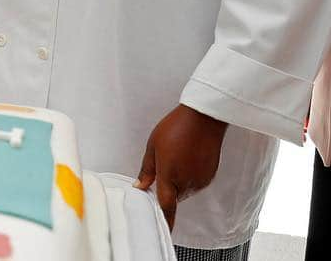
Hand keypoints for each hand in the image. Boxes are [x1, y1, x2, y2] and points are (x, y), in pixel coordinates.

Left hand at [134, 104, 227, 229]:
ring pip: (185, 191)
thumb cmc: (175, 128)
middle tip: (163, 168)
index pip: (166, 207)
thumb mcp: (152, 146)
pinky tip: (187, 158)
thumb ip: (147, 170)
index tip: (163, 230)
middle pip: (174, 197)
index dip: (164, 221)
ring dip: (178, 182)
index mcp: (169, 176)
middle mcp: (187, 183)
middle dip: (167, 190)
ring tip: (176, 157)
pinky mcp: (209, 176)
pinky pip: (195, 183)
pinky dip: (189, 177)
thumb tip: (140, 186)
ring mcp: (200, 180)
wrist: (203, 119)